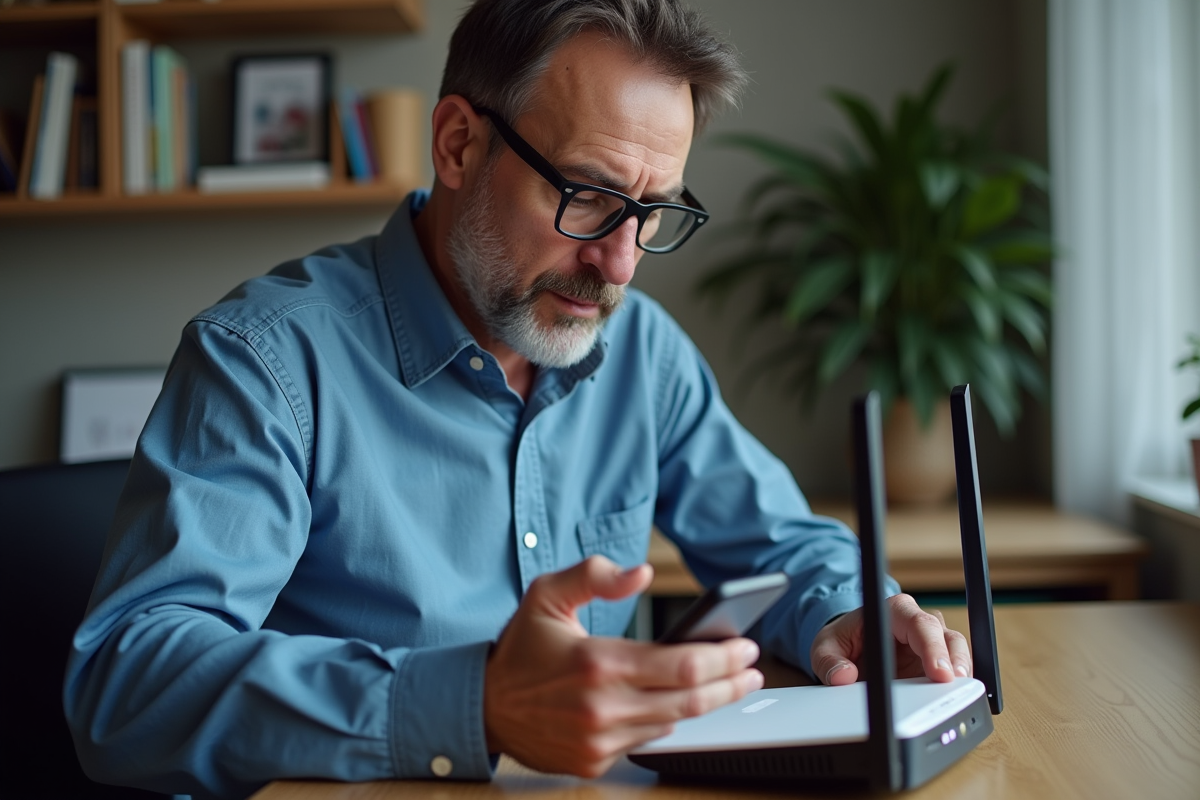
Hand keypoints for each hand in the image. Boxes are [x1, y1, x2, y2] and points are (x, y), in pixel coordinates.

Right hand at [483, 556, 763, 776]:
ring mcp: (599, 740)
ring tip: (725, 684)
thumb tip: (641, 573)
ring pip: (673, 722)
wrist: (484, 705)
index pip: (681, 665)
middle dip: (731, 684)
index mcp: (597, 663)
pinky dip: (665, 720)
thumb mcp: (546, 594)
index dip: (723, 657)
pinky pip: (646, 739)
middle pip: (691, 701)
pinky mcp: (594, 762)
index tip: (746, 647)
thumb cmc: (521, 647)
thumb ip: (594, 575)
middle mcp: (602, 707)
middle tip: (752, 670)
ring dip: (703, 703)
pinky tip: (674, 703)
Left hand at [809, 594, 970, 685]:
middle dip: (954, 662)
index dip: (933, 648)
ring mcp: (930, 643)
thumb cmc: (841, 639)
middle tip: (953, 687)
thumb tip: (843, 677)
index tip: (938, 673)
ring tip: (960, 696)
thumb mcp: (825, 648)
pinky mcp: (933, 663)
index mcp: (894, 610)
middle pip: (947, 637)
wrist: (848, 647)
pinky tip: (954, 700)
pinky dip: (956, 685)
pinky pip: (952, 671)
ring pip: (957, 652)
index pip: (920, 624)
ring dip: (961, 673)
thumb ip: (829, 662)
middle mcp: (917, 622)